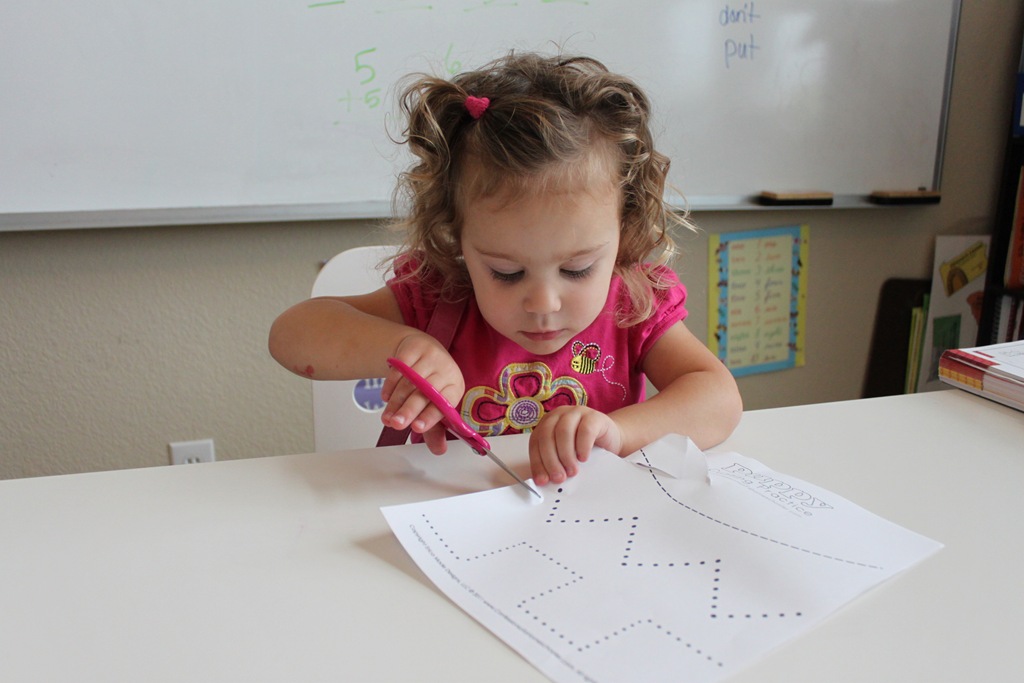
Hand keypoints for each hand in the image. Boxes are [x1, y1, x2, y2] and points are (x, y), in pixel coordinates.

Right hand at [380, 334, 464, 454]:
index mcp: (455, 386)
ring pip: (409, 382)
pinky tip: (386, 398)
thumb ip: (435, 429)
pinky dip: (390, 384)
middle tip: (397, 424)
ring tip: (388, 418)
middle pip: (426, 392)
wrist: (422, 351)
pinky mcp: (413, 348)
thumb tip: (438, 450)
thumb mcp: (434, 405)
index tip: (417, 428)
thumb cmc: (430, 383)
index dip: (431, 416)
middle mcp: (445, 370)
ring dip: (396, 402)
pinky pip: (398, 368)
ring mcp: (429, 357)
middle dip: (409, 410)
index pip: (445, 402)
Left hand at [528, 406, 623, 485]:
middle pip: (547, 436)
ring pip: (563, 431)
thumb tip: (545, 480)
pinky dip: (582, 447)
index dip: (537, 462)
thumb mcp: (566, 455)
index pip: (536, 442)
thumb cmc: (586, 448)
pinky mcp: (594, 417)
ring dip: (566, 455)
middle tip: (559, 477)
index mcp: (547, 423)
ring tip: (572, 471)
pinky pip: (585, 430)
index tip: (543, 480)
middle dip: (551, 460)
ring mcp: (576, 413)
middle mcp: (559, 415)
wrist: (610, 439)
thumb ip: (554, 463)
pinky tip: (583, 458)